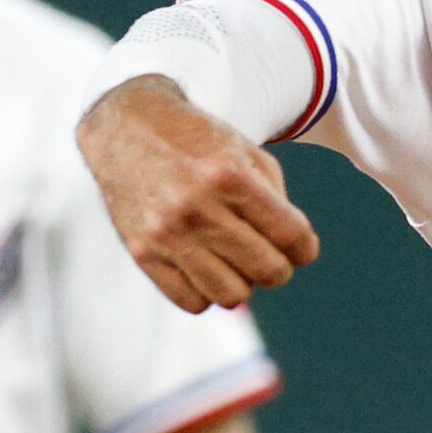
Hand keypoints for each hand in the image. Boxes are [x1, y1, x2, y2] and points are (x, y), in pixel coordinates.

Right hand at [77, 76, 319, 311]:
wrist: (126, 130)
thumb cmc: (195, 142)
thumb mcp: (245, 152)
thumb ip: (276, 199)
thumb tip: (295, 252)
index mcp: (229, 176)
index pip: (291, 235)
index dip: (305, 249)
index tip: (301, 249)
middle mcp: (197, 207)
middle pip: (267, 271)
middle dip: (277, 267)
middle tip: (268, 255)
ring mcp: (167, 234)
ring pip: (232, 297)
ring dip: (241, 283)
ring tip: (234, 261)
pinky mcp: (142, 253)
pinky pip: (192, 302)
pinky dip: (206, 291)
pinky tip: (204, 266)